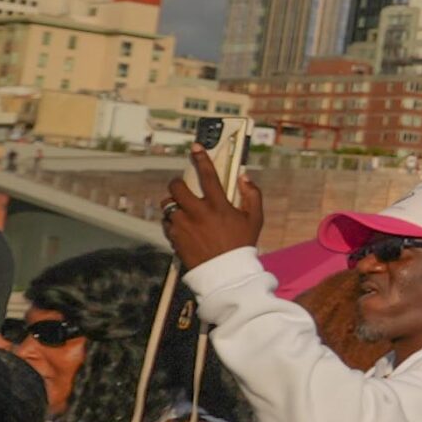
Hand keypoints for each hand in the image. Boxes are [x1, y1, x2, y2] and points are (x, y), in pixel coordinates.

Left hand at [161, 147, 264, 269]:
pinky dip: (172, 223)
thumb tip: (243, 177)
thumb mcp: (255, 219)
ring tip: (184, 213)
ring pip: (168, 206)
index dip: (202, 158)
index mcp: (219, 206)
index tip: (196, 147)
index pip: (208, 175)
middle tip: (183, 189)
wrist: (226, 273)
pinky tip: (183, 228)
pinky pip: (167, 223)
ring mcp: (184, 226)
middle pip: (176, 188)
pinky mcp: (174, 238)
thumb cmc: (242, 243)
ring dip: (174, 206)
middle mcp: (199, 213)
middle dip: (177, 185)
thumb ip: (252, 195)